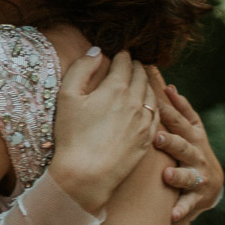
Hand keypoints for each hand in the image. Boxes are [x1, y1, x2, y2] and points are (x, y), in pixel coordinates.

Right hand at [50, 50, 157, 214]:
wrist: (87, 174)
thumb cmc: (72, 134)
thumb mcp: (67, 96)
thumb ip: (81, 68)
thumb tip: (96, 51)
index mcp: (115, 88)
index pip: (124, 63)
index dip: (122, 54)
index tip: (120, 51)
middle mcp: (135, 101)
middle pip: (141, 76)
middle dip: (137, 66)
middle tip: (133, 61)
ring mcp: (144, 121)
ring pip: (151, 94)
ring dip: (147, 83)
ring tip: (141, 78)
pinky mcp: (148, 138)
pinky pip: (156, 114)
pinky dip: (153, 102)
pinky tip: (148, 103)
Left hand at [147, 67, 223, 221]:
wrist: (211, 185)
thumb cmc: (191, 149)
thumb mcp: (189, 129)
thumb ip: (179, 109)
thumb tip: (168, 86)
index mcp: (192, 134)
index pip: (179, 118)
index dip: (168, 108)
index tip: (154, 97)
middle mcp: (197, 153)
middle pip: (184, 145)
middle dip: (171, 141)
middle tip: (157, 137)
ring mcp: (199, 175)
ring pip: (189, 174)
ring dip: (178, 175)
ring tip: (167, 175)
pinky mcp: (198, 197)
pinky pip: (189, 204)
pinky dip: (182, 209)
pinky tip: (172, 214)